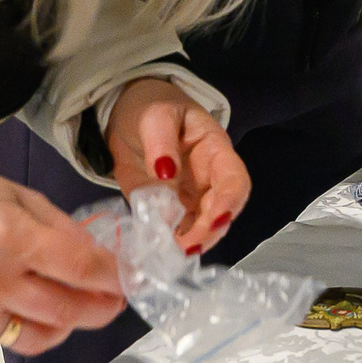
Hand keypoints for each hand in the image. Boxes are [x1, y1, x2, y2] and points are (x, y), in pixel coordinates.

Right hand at [0, 167, 125, 354]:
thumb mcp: (22, 199)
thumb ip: (63, 232)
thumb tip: (101, 263)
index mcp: (11, 236)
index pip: (79, 268)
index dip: (112, 277)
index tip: (129, 280)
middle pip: (65, 310)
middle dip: (100, 308)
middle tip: (114, 302)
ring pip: (38, 337)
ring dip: (65, 325)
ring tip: (73, 309)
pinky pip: (3, 339)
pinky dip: (22, 325)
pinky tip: (23, 306)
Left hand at [104, 77, 248, 255]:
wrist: (127, 113)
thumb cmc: (150, 106)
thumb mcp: (154, 116)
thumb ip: (161, 143)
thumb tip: (166, 172)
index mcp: (214, 150)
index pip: (234, 180)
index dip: (229, 202)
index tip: (215, 222)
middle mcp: (208, 178)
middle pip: (221, 211)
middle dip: (207, 232)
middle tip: (185, 248)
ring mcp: (189, 197)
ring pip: (200, 227)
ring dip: (189, 243)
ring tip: (169, 256)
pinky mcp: (168, 209)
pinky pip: (175, 230)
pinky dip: (169, 244)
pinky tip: (157, 252)